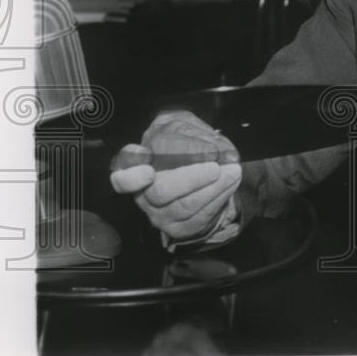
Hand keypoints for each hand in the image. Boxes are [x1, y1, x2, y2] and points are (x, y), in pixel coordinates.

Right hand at [110, 111, 241, 239]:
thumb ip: (187, 131)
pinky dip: (220, 197)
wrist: (200, 170)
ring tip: (233, 170)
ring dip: (214, 188)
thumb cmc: (183, 145)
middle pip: (160, 192)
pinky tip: (231, 181)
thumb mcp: (181, 128)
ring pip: (185, 206)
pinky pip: (200, 217)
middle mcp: (143, 194)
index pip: (123, 178)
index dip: (132, 178)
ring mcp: (160, 214)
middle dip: (191, 179)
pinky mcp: (180, 227)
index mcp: (135, 167)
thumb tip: (206, 144)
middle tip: (214, 167)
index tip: (148, 171)